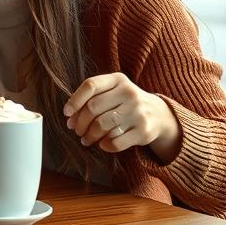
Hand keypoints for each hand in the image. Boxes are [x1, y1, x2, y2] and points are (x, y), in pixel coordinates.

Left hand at [63, 72, 181, 162]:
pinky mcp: (144, 130)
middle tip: (76, 130)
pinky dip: (105, 145)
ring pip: (102, 126)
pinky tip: (102, 144)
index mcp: (118, 79)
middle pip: (93, 108)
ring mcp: (138, 111)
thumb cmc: (125, 103)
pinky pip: (116, 141)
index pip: (90, 85)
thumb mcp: (113, 92)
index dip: (75, 100)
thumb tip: (70, 118)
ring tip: (86, 139)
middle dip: (80, 122)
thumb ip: (92, 99)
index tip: (66, 113)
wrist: (158, 114)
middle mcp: (129, 93)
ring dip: (90, 135)